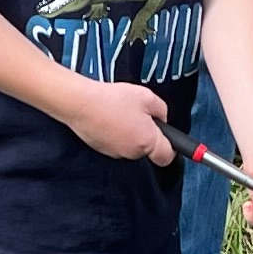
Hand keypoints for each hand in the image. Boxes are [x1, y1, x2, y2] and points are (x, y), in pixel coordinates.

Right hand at [54, 72, 178, 166]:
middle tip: (139, 113)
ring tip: (120, 112)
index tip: (171, 140)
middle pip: (147, 149)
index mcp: (147, 141)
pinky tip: (109, 117)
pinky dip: (116, 133)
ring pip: (131, 145)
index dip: (171, 148)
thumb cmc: (113, 99)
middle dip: (147, 133)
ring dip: (130, 132)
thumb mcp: (147, 97)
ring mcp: (116, 153)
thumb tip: (162, 119)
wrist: (81, 103)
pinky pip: (116, 143)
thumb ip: (162, 110)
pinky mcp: (102, 150)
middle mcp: (132, 152)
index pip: (167, 156)